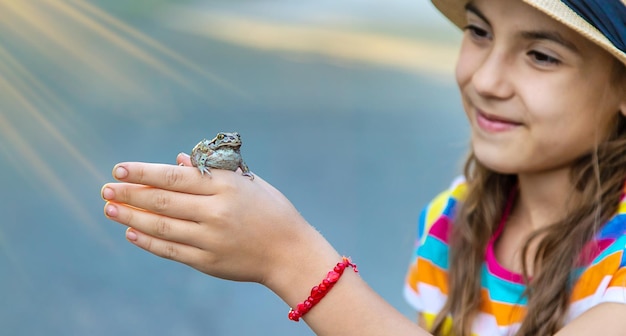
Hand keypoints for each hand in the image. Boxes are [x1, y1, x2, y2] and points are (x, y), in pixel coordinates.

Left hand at [101, 153, 327, 285]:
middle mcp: (216, 212)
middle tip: (106, 189)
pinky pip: (171, 250)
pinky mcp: (208, 261)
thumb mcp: (246, 183)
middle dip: (130, 194)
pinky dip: (148, 241)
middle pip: (163, 201)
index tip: (119, 169)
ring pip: (162, 226)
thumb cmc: (271, 210)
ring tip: (110, 209)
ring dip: (132, 217)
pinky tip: (132, 232)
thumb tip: (173, 162)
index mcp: (226, 186)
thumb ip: (210, 173)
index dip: (144, 172)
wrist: (291, 251)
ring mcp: (211, 238)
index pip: (175, 177)